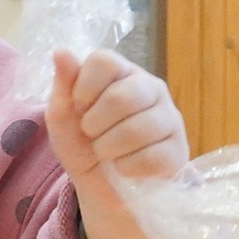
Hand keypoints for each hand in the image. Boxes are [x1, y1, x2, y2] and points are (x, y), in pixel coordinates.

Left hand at [46, 50, 186, 238]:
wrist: (101, 186)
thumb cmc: (81, 143)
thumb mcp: (62, 116)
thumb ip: (63, 85)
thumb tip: (60, 51)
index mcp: (120, 73)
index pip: (104, 61)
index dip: (83, 87)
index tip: (79, 105)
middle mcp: (150, 88)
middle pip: (122, 96)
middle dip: (95, 124)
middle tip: (92, 133)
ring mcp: (169, 117)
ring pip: (137, 130)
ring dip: (108, 148)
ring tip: (107, 151)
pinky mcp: (178, 149)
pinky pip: (151, 157)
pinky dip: (127, 168)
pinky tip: (125, 166)